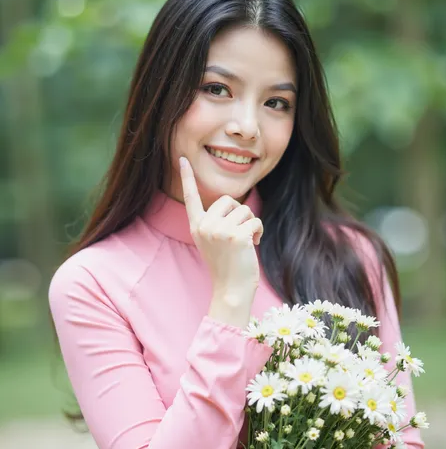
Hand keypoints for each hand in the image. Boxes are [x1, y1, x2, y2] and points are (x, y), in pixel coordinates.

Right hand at [179, 156, 262, 293]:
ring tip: (246, 243)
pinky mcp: (236, 236)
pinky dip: (259, 231)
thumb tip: (235, 205)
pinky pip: (255, 220)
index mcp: (196, 226)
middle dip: (239, 215)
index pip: (191, 197)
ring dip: (251, 224)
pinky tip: (254, 245)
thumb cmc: (227, 266)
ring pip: (244, 209)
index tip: (183, 158)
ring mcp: (219, 230)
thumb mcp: (214, 241)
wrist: (231, 290)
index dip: (187, 177)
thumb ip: (217, 222)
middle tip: (238, 235)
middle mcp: (204, 226)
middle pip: (229, 200)